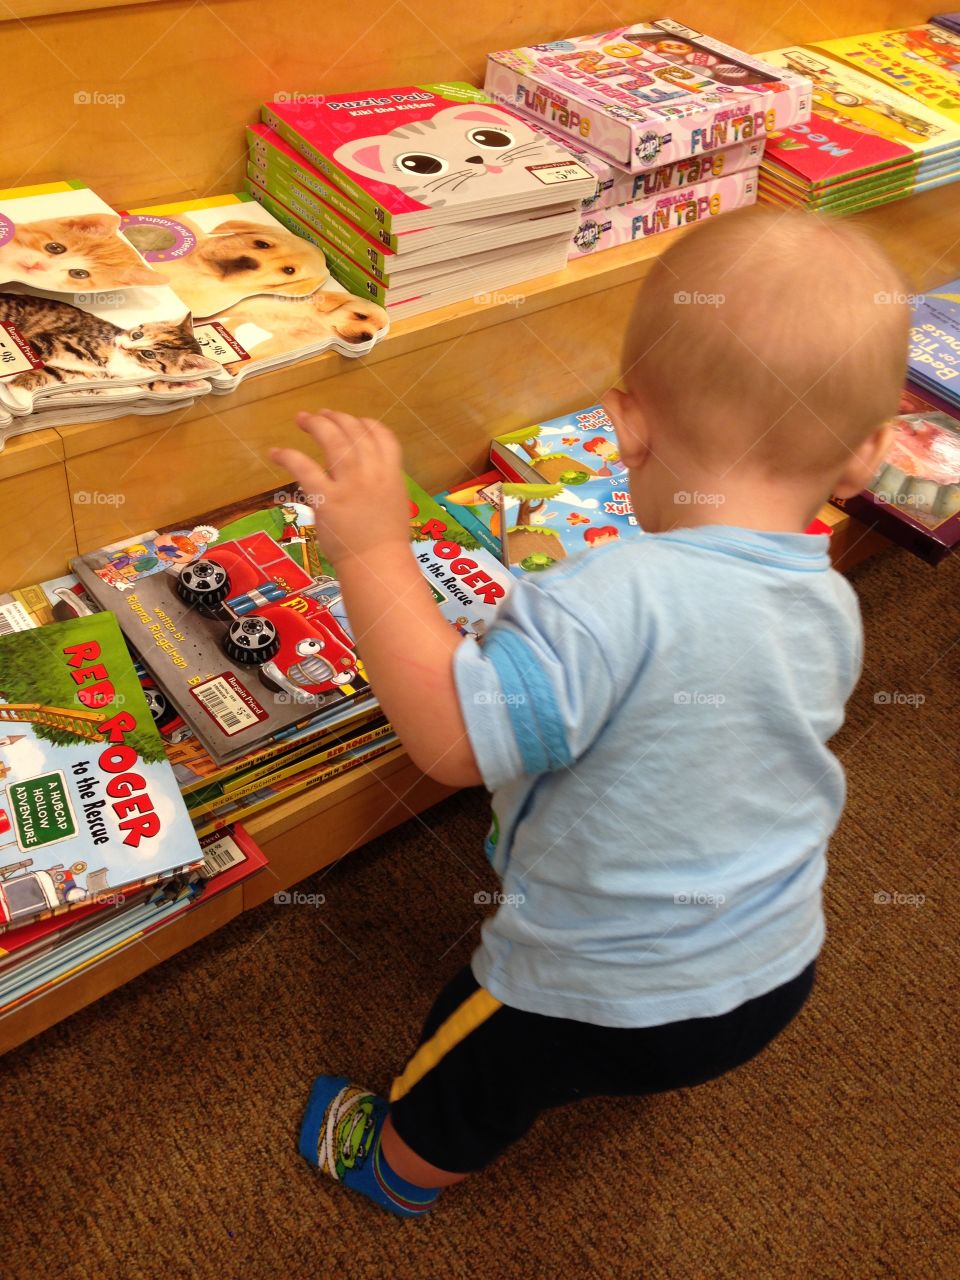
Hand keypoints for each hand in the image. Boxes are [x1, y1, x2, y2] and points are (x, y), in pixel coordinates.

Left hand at [270, 411, 409, 568]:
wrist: (378, 565)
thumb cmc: (386, 543)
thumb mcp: (394, 504)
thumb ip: (382, 484)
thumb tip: (368, 475)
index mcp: (392, 474)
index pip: (382, 435)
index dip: (366, 423)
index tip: (354, 422)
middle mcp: (372, 474)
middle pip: (354, 432)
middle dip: (336, 418)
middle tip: (321, 415)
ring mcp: (350, 485)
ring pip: (333, 440)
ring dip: (316, 424)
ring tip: (303, 419)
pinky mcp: (327, 499)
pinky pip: (304, 468)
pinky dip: (288, 456)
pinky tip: (276, 453)